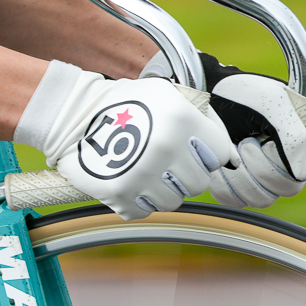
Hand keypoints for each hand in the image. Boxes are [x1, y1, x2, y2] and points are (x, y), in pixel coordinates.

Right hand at [19, 63, 237, 218]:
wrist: (75, 116)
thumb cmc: (126, 105)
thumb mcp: (166, 94)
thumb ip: (200, 117)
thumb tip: (230, 153)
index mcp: (182, 120)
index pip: (219, 155)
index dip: (207, 155)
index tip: (192, 152)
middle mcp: (165, 148)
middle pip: (198, 183)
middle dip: (185, 175)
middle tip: (166, 163)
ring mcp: (142, 173)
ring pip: (173, 202)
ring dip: (162, 190)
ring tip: (146, 171)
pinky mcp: (120, 194)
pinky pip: (144, 211)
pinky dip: (138, 201)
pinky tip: (129, 181)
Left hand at [197, 56, 305, 209]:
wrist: (207, 92)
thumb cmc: (243, 91)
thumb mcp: (272, 103)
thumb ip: (294, 137)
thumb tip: (302, 175)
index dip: (291, 158)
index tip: (266, 140)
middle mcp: (290, 158)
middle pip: (290, 187)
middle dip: (261, 167)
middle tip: (244, 142)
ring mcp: (265, 175)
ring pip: (264, 199)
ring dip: (242, 177)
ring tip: (232, 150)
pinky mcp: (240, 184)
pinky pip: (238, 201)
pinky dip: (225, 185)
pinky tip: (220, 165)